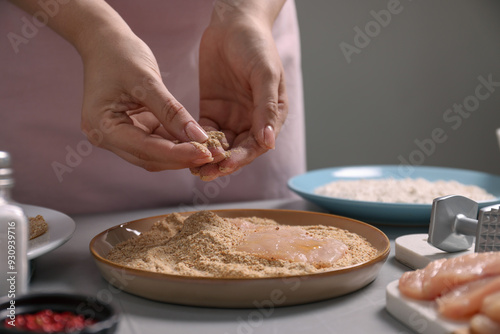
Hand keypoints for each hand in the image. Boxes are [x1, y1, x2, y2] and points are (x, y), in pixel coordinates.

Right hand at [80, 32, 212, 170]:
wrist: (105, 41)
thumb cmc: (120, 54)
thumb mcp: (147, 80)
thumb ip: (172, 112)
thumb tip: (198, 138)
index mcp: (102, 127)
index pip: (145, 149)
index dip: (177, 154)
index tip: (205, 153)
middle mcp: (106, 137)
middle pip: (149, 158)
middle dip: (181, 158)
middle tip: (213, 155)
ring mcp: (118, 136)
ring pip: (155, 155)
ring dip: (181, 154)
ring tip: (210, 150)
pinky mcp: (132, 130)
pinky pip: (157, 143)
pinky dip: (176, 143)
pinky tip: (198, 141)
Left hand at [192, 7, 287, 180]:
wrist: (233, 23)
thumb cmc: (256, 45)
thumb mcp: (265, 74)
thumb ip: (266, 108)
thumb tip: (269, 143)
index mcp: (271, 115)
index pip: (257, 144)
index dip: (242, 157)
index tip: (226, 165)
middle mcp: (252, 121)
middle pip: (238, 149)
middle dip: (222, 162)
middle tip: (204, 174)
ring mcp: (232, 117)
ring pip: (221, 145)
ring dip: (208, 158)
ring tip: (193, 170)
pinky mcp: (212, 110)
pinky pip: (205, 132)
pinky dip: (197, 142)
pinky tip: (185, 150)